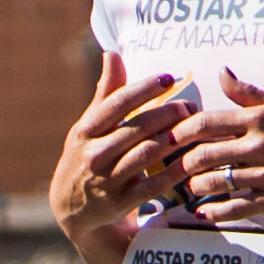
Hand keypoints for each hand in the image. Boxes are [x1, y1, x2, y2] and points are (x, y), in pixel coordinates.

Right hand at [51, 67, 194, 238]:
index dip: (143, 89)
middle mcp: (93, 154)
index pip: (116, 104)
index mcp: (85, 131)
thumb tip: (112, 54)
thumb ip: (105, 93)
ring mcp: (106, 180)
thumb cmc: (86, 157)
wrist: (70, 209)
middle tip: (189, 106)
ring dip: (174, 139)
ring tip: (193, 128)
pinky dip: (174, 171)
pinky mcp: (120, 203)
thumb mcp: (88, 127)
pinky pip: (153, 185)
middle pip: (136, 128)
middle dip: (167, 114)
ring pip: (146, 154)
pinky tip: (191, 160)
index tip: (167, 78)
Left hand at [168, 76, 263, 229]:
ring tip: (191, 187)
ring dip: (195, 187)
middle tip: (175, 166)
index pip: (206, 123)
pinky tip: (203, 212)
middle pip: (204, 155)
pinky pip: (236, 209)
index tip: (168, 138)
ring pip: (216, 183)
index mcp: (259, 119)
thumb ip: (247, 93)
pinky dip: (214, 212)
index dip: (180, 131)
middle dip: (182, 162)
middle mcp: (261, 146)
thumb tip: (221, 73)